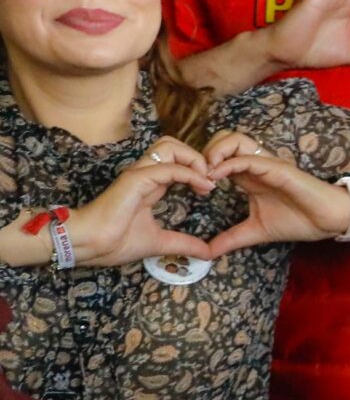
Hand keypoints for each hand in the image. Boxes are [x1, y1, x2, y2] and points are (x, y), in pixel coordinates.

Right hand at [61, 148, 215, 268]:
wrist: (88, 245)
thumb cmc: (114, 242)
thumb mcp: (160, 242)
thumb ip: (184, 243)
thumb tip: (208, 253)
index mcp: (149, 184)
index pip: (175, 161)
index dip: (196, 169)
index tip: (210, 189)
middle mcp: (144, 174)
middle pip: (173, 145)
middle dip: (197, 157)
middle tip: (211, 180)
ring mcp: (138, 174)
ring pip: (169, 147)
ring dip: (194, 160)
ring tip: (207, 181)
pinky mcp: (135, 180)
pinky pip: (167, 168)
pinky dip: (189, 173)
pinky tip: (203, 187)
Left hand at [203, 149, 349, 256]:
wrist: (329, 221)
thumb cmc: (300, 221)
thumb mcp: (256, 231)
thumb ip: (232, 239)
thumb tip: (208, 253)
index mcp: (249, 176)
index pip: (218, 157)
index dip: (200, 166)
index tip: (190, 186)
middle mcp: (255, 165)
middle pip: (222, 140)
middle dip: (203, 152)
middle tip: (194, 176)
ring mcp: (266, 164)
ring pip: (234, 140)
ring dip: (215, 152)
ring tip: (205, 172)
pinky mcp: (278, 168)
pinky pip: (248, 158)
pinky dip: (228, 164)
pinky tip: (216, 177)